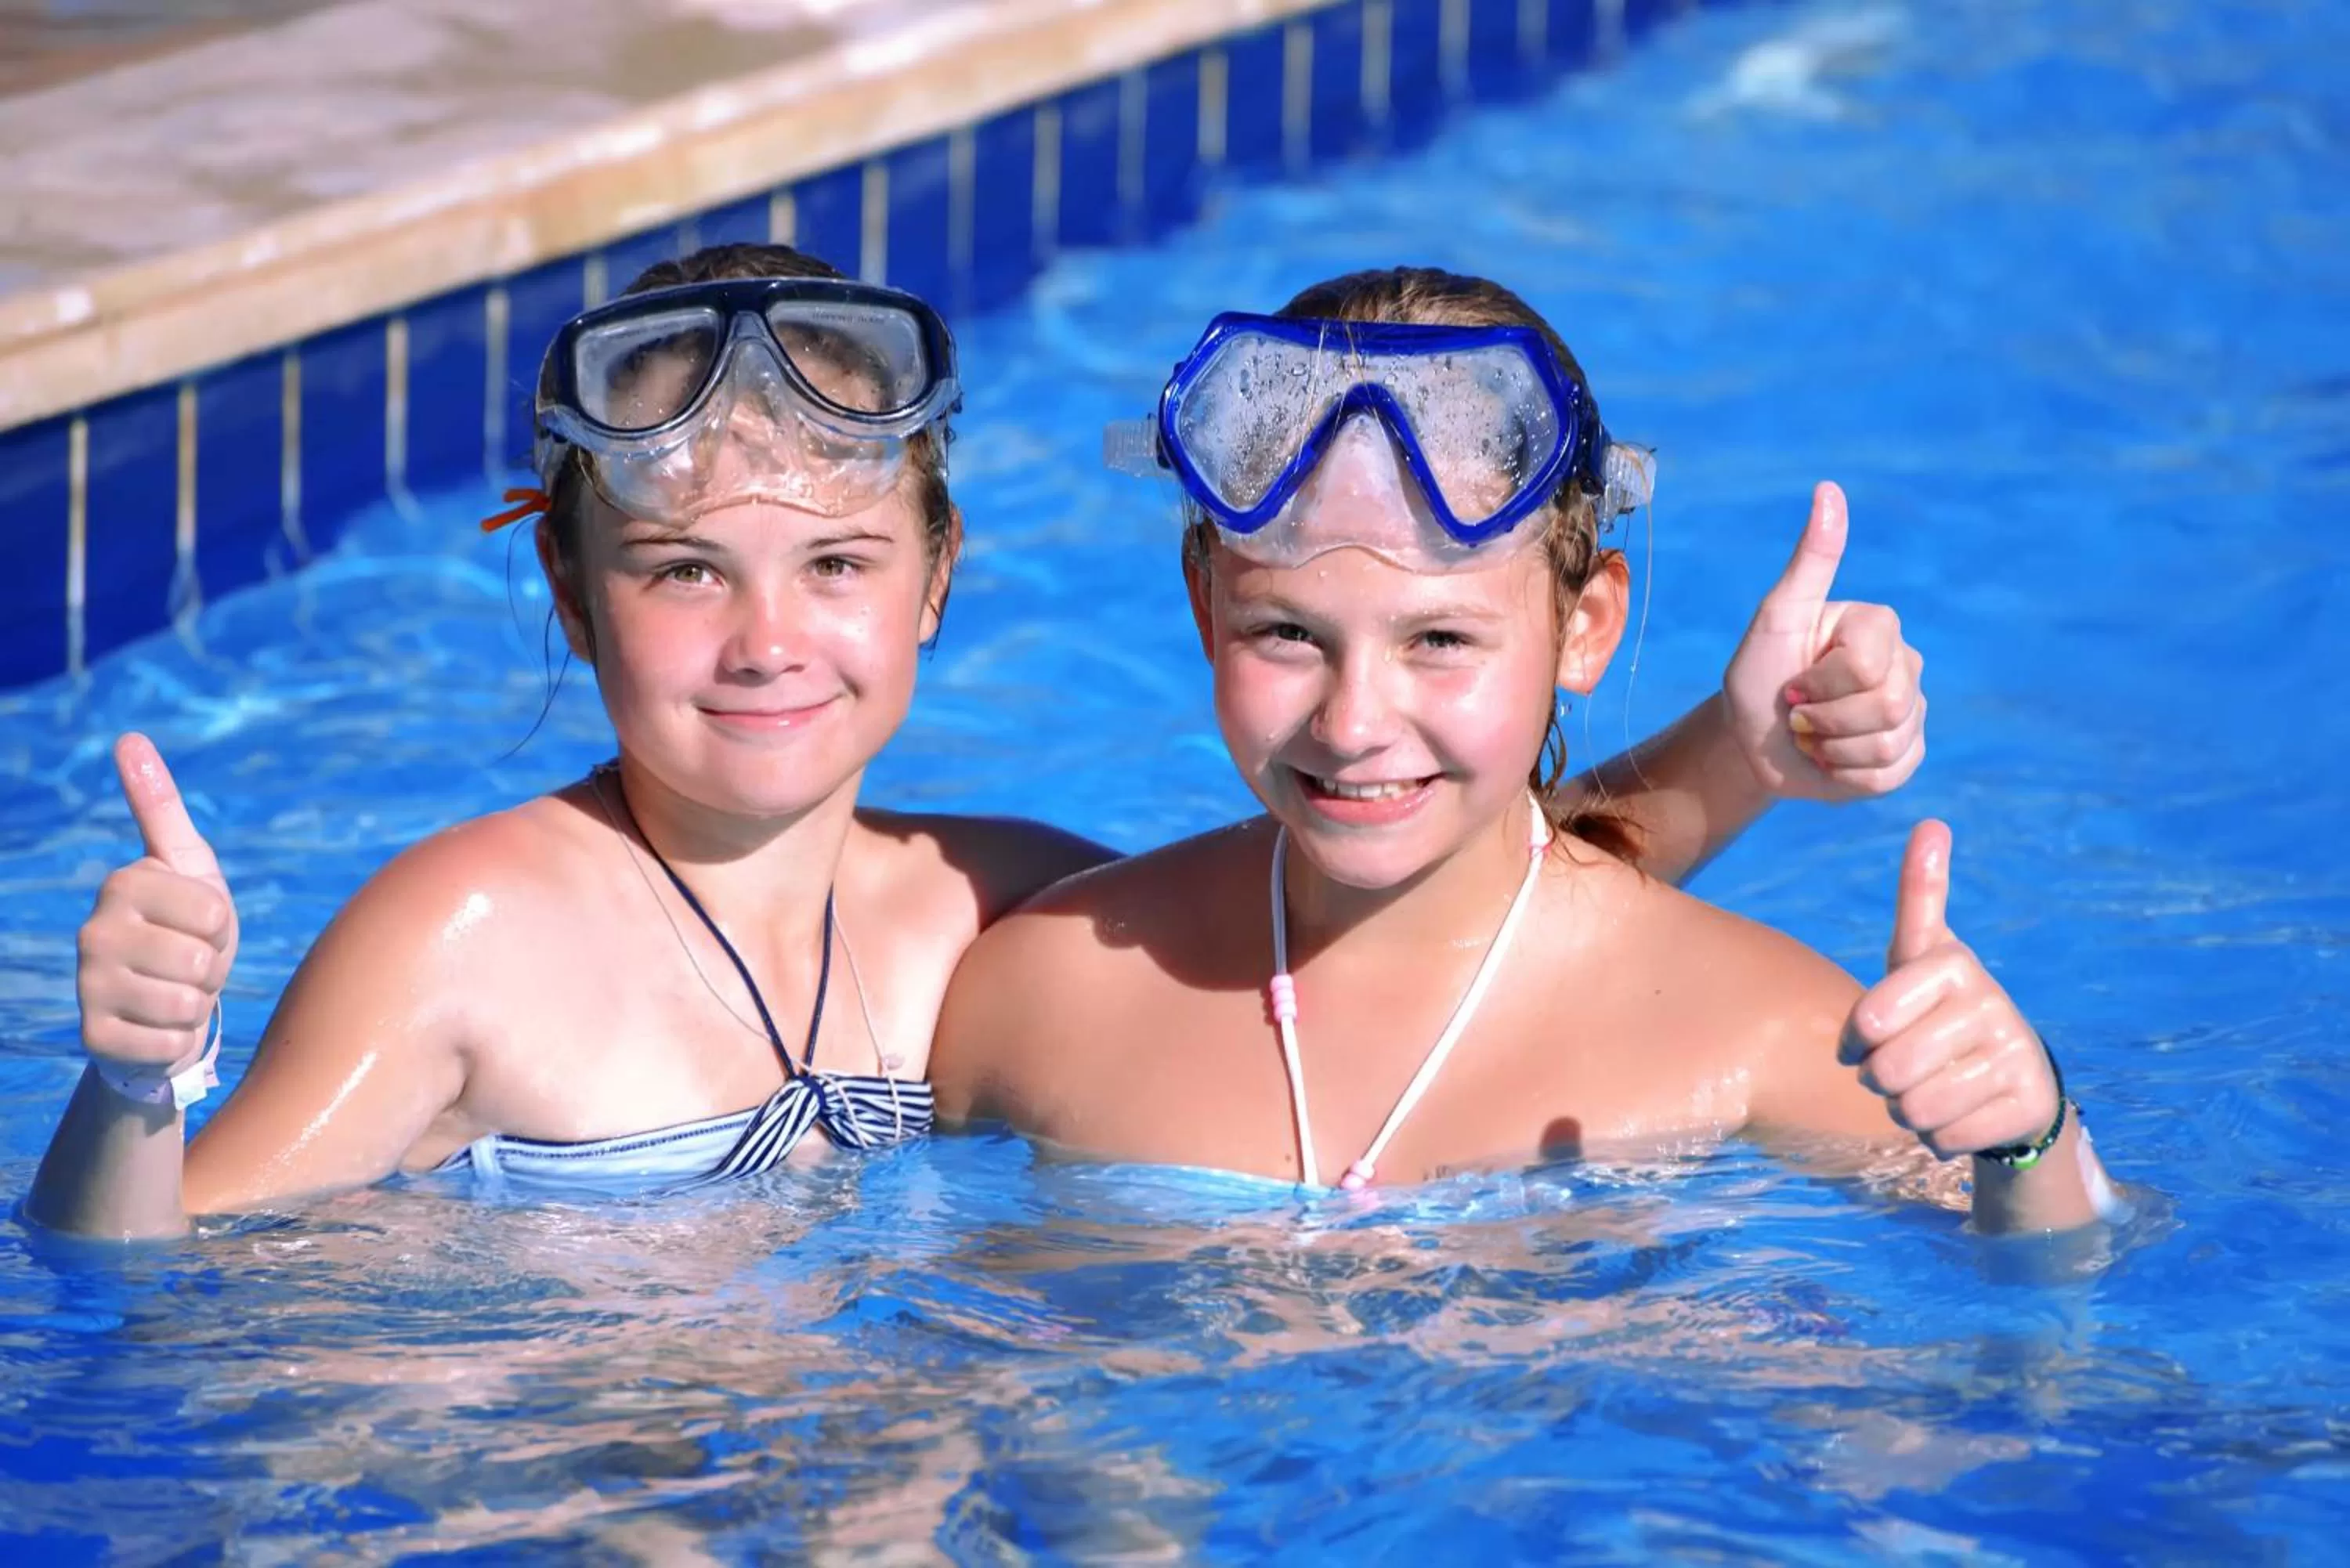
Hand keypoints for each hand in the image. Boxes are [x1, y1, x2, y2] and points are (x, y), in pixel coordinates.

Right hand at [76, 735, 237, 1077]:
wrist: (165, 1004)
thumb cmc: (186, 928)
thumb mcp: (187, 865)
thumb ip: (159, 805)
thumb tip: (128, 737)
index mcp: (123, 883)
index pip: (214, 910)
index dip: (223, 925)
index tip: (201, 925)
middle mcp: (93, 930)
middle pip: (203, 959)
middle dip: (213, 969)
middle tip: (190, 966)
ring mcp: (87, 985)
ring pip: (187, 1003)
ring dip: (197, 1004)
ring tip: (176, 993)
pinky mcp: (93, 1036)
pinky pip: (170, 1043)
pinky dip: (179, 1040)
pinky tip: (158, 1027)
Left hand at [1723, 482, 1925, 799]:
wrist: (1750, 739)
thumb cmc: (1758, 672)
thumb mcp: (1776, 615)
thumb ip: (1811, 559)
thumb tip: (1829, 489)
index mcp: (1879, 626)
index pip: (1868, 665)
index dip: (1819, 683)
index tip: (1791, 680)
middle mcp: (1906, 663)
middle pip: (1886, 705)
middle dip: (1824, 718)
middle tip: (1797, 712)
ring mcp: (1912, 712)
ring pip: (1888, 743)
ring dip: (1830, 749)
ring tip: (1810, 734)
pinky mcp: (1907, 756)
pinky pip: (1889, 774)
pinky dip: (1844, 775)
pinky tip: (1827, 758)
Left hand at [1841, 821, 2058, 1160]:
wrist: (2013, 1074)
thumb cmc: (1941, 1008)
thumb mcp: (1922, 953)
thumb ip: (1919, 893)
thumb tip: (1932, 823)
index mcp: (1953, 964)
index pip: (1868, 1021)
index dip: (1855, 1042)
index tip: (1867, 1037)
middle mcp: (1991, 1004)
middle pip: (1888, 1072)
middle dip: (1882, 1081)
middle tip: (1904, 1066)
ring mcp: (2014, 1056)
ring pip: (1914, 1110)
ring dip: (1907, 1110)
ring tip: (1931, 1086)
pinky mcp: (2025, 1105)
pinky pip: (1944, 1140)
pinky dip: (1939, 1136)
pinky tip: (1960, 1110)